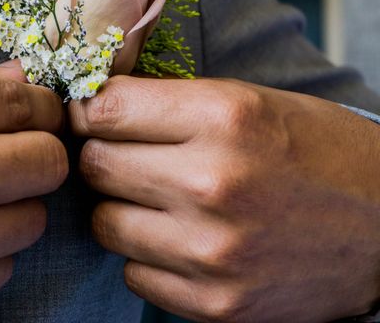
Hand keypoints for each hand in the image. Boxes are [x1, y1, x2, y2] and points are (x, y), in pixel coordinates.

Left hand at [70, 76, 379, 322]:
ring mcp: (212, 251)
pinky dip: (147, 254)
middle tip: (124, 154)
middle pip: (95, 165)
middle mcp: (212, 183)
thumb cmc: (315, 151)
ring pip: (104, 223)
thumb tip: (95, 107)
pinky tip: (179, 238)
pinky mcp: (216, 303)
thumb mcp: (248, 101)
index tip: (92, 114)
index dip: (89, 109)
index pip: (105, 109)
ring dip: (120, 207)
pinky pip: (133, 272)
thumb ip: (170, 103)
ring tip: (156, 199)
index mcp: (222, 118)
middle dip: (101, 155)